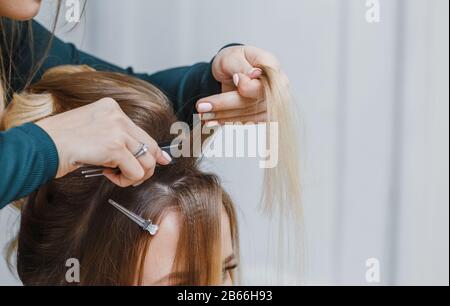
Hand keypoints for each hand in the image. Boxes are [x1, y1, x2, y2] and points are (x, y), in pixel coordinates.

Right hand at [36, 98, 171, 186]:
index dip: (154, 151)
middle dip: (147, 166)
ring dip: (134, 175)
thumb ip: (117, 137)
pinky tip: (108, 175)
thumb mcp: (92, 131)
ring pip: (147, 160)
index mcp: (111, 108)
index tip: (161, 161)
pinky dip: (125, 180)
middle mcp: (117, 115)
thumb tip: (146, 154)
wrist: (40, 146)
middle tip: (133, 177)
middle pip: (150, 146)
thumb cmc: (60, 142)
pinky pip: (136, 171)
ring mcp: (117, 130)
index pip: (142, 132)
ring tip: (115, 176)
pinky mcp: (114, 147)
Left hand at [197, 45, 287, 123]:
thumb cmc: (233, 60)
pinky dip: (228, 122)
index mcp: (272, 67)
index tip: (233, 80)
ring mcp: (272, 104)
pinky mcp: (264, 116)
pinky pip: (247, 122)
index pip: (264, 82)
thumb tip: (252, 75)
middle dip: (225, 104)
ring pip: (248, 114)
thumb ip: (241, 65)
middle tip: (201, 106)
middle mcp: (277, 87)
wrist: (233, 71)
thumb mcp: (231, 57)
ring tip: (202, 113)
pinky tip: (212, 121)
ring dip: (223, 116)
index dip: (247, 85)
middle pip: (253, 101)